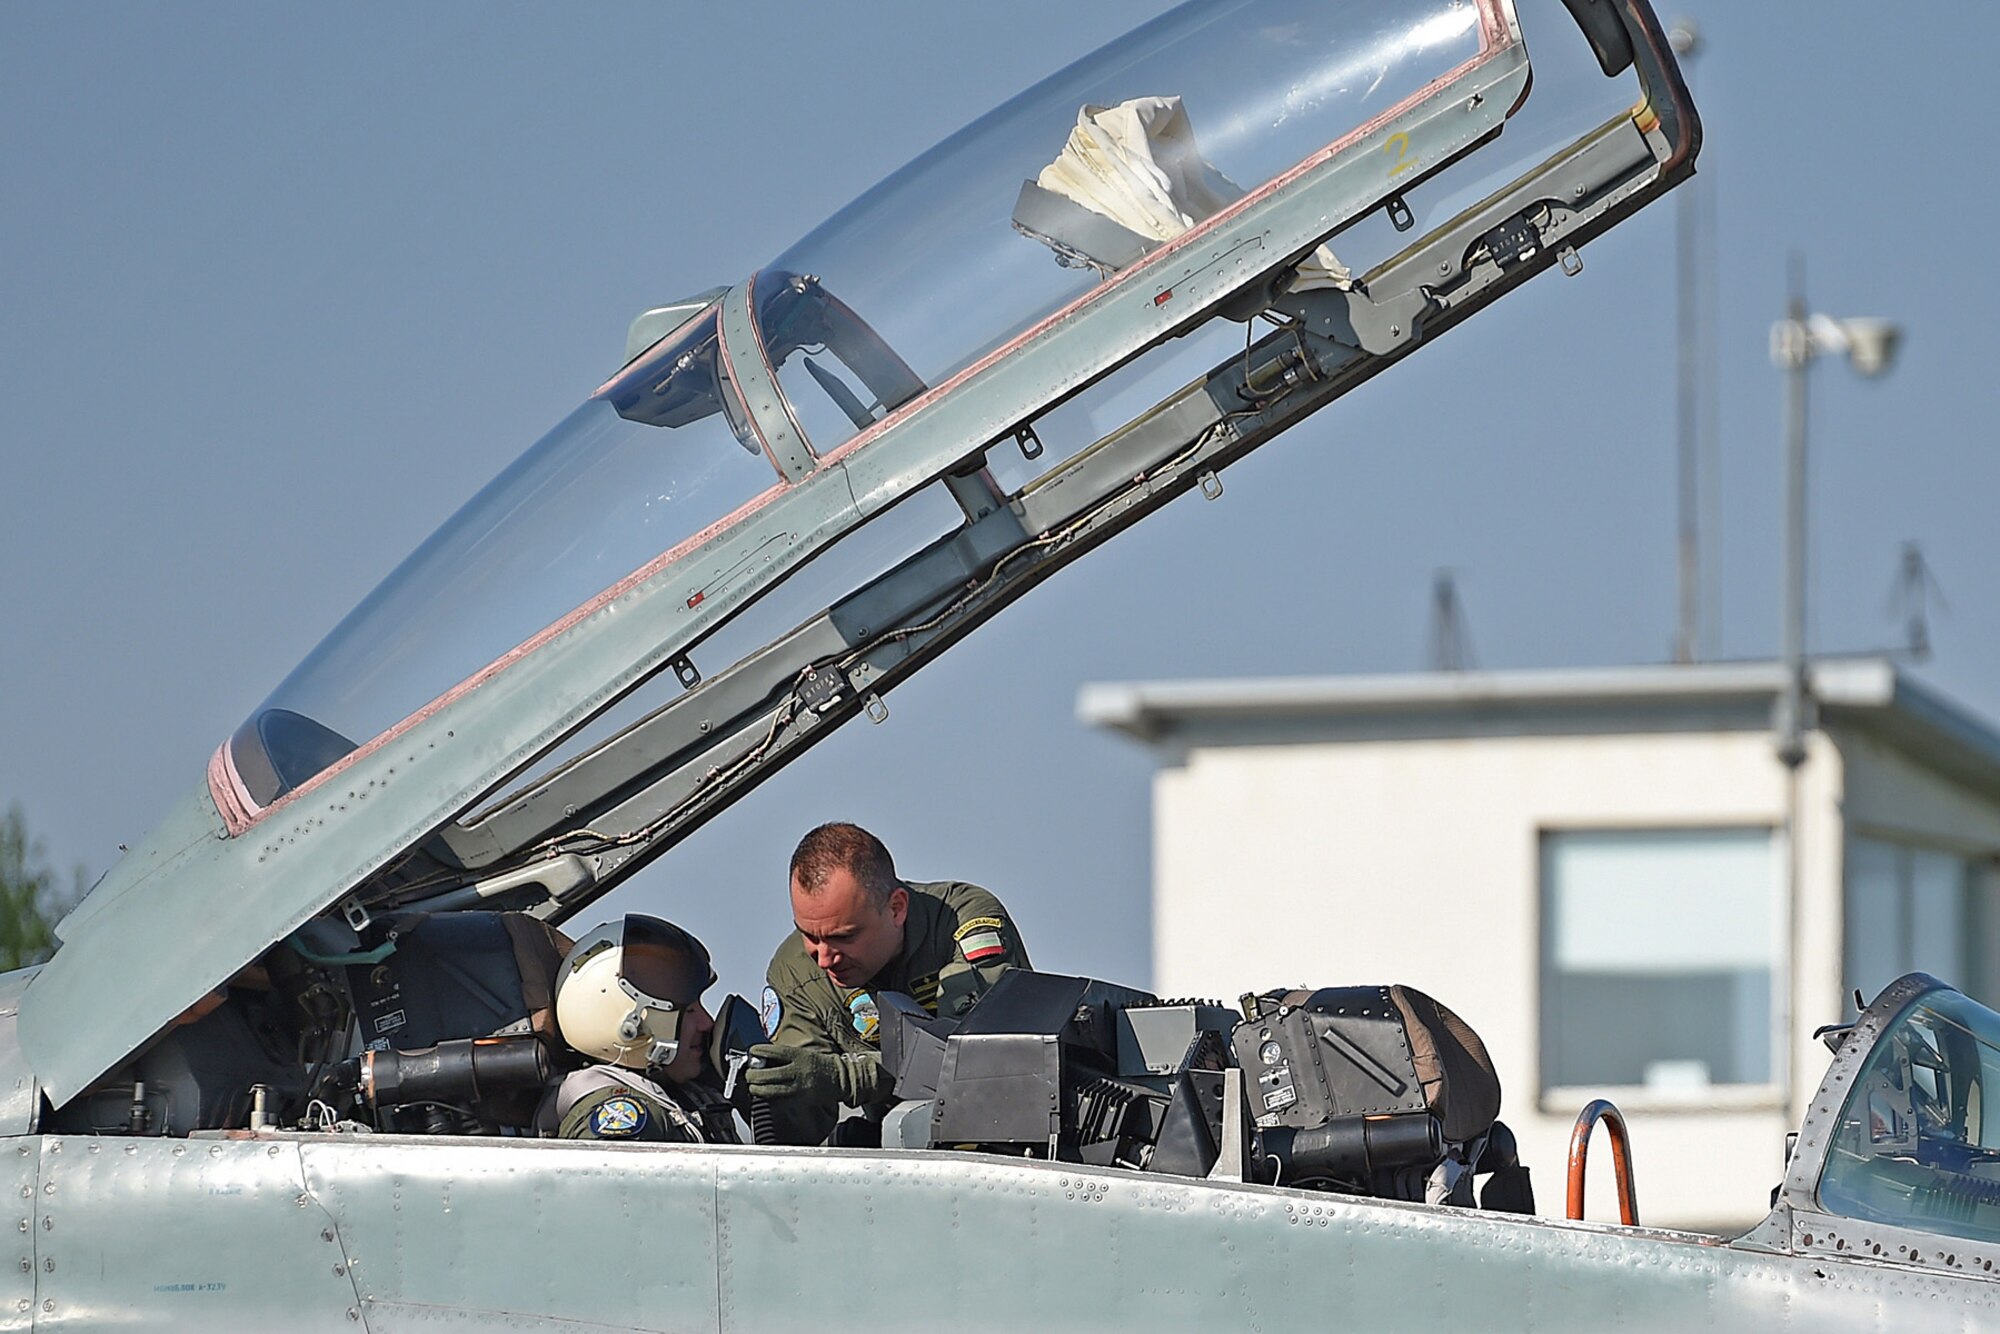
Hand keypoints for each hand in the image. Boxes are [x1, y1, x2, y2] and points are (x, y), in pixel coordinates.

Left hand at [745, 1043, 882, 1105]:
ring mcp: (797, 1087)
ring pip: (768, 1091)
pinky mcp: (798, 1100)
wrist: (840, 1077)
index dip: (757, 1052)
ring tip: (753, 1086)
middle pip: (765, 1074)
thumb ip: (784, 1055)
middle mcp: (796, 1071)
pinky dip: (768, 1098)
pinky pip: (777, 1101)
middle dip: (752, 1075)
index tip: (752, 1052)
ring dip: (756, 1089)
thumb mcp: (803, 1053)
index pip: (771, 1051)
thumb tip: (762, 1057)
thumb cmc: (820, 1064)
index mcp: (797, 1055)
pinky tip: (765, 1095)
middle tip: (749, 1074)